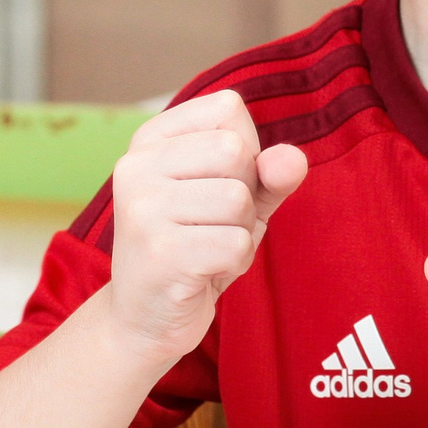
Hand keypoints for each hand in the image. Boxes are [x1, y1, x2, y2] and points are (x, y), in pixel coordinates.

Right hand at [103, 90, 306, 364]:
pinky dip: (234, 263)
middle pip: (235, 152)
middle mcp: (136, 165)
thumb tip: (292, 159)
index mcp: (150, 139)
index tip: (212, 185)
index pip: (227, 109)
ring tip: (205, 250)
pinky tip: (202, 272)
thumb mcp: (239, 200)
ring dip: (239, 233)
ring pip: (237, 200)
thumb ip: (270, 173)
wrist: (145, 318)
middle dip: (243, 196)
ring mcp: (142, 208)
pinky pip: (235, 244)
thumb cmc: (195, 246)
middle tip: (210, 225)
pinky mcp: (159, 253)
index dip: (245, 152)